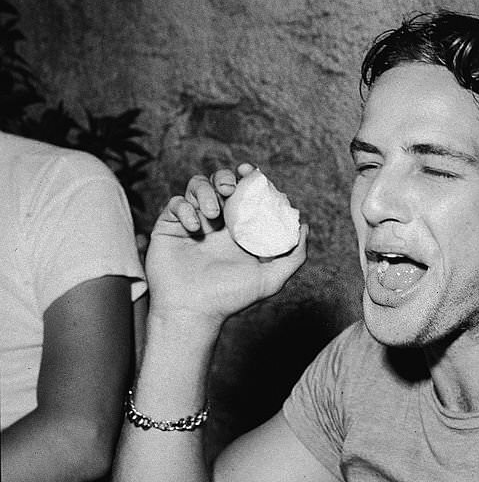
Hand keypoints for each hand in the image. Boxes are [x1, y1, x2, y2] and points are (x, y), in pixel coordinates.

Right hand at [146, 164, 307, 323]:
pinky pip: (176, 202)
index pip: (244, 193)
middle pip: (219, 182)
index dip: (248, 177)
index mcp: (238, 229)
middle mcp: (216, 222)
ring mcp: (192, 221)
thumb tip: (304, 227)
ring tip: (212, 215)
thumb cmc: (230, 298)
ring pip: (196, 185)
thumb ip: (294, 256)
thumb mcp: (271, 279)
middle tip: (229, 188)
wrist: (192, 310)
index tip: (251, 171)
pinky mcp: (169, 226)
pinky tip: (194, 227)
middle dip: (225, 177)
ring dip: (205, 192)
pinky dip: (186, 208)